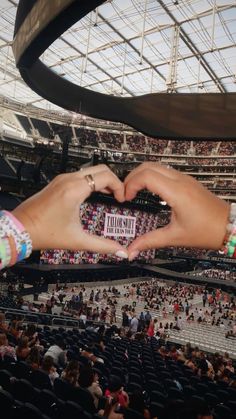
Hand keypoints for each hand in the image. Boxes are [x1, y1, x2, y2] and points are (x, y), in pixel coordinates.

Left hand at [12, 165, 127, 256]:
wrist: (21, 229)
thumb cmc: (43, 232)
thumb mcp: (78, 240)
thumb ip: (102, 246)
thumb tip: (119, 251)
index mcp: (74, 190)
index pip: (106, 176)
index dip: (119, 186)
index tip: (122, 198)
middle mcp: (68, 180)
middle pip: (100, 168)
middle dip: (113, 180)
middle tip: (119, 194)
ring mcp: (61, 180)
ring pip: (90, 170)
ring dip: (102, 180)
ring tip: (109, 194)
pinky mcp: (57, 183)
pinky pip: (80, 175)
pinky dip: (92, 181)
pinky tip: (94, 194)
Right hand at [124, 162, 229, 258]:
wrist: (229, 226)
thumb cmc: (209, 230)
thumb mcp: (175, 237)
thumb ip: (150, 242)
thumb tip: (133, 249)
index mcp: (176, 192)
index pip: (146, 176)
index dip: (131, 184)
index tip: (126, 197)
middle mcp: (180, 181)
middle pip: (148, 166)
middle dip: (132, 177)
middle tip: (125, 192)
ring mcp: (185, 179)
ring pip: (157, 166)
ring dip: (141, 175)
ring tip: (133, 190)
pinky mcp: (187, 182)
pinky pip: (165, 171)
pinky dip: (151, 176)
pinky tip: (148, 190)